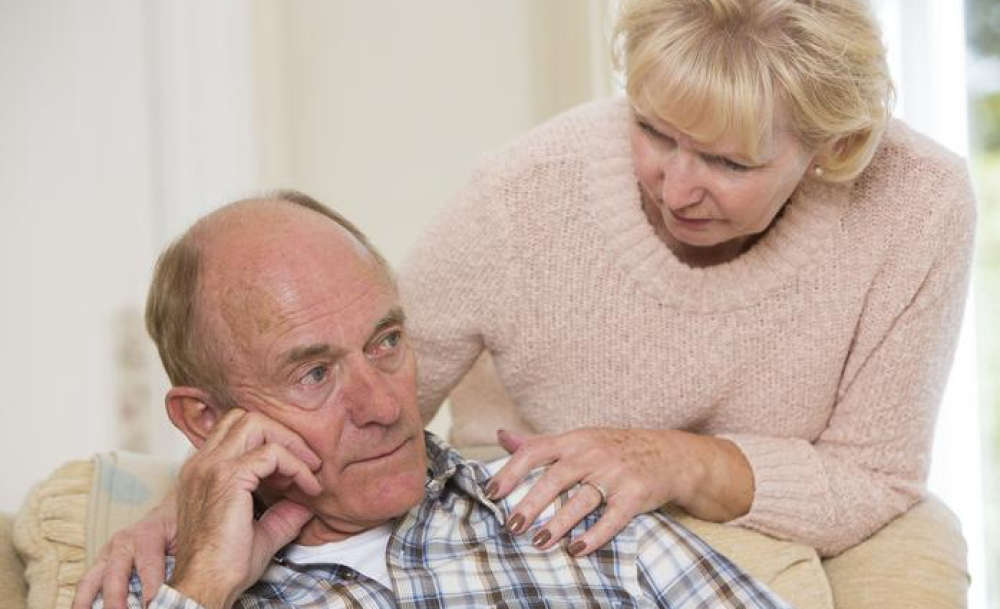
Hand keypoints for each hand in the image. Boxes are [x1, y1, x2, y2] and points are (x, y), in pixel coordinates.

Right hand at [72, 493, 177, 608]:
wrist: (169, 511)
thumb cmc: (181, 528)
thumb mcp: (189, 543)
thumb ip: (183, 567)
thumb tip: (180, 595)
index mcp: (148, 534)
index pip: (148, 566)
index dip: (150, 590)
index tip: (152, 605)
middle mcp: (122, 543)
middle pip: (114, 576)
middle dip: (116, 601)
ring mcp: (107, 553)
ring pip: (90, 581)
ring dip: (86, 604)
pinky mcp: (101, 564)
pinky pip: (87, 584)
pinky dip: (84, 602)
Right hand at [167, 408, 322, 608]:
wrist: (205, 586)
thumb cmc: (226, 564)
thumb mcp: (261, 531)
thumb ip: (283, 512)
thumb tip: (308, 501)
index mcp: (202, 470)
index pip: (237, 430)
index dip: (272, 443)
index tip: (295, 472)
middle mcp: (202, 462)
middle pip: (245, 418)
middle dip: (282, 434)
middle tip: (307, 462)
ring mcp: (211, 467)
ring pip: (256, 423)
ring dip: (289, 444)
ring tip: (309, 471)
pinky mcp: (227, 478)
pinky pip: (272, 454)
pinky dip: (296, 467)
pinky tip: (307, 489)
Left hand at [485, 427, 752, 555]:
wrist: (670, 455)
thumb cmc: (615, 449)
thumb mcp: (579, 440)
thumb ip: (539, 443)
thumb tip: (502, 437)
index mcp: (574, 440)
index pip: (535, 450)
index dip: (511, 471)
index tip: (491, 493)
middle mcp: (592, 454)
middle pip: (556, 477)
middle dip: (531, 502)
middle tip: (512, 526)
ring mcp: (615, 474)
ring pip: (582, 500)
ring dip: (559, 523)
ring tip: (539, 542)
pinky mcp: (636, 494)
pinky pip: (613, 517)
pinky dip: (595, 535)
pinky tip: (577, 550)